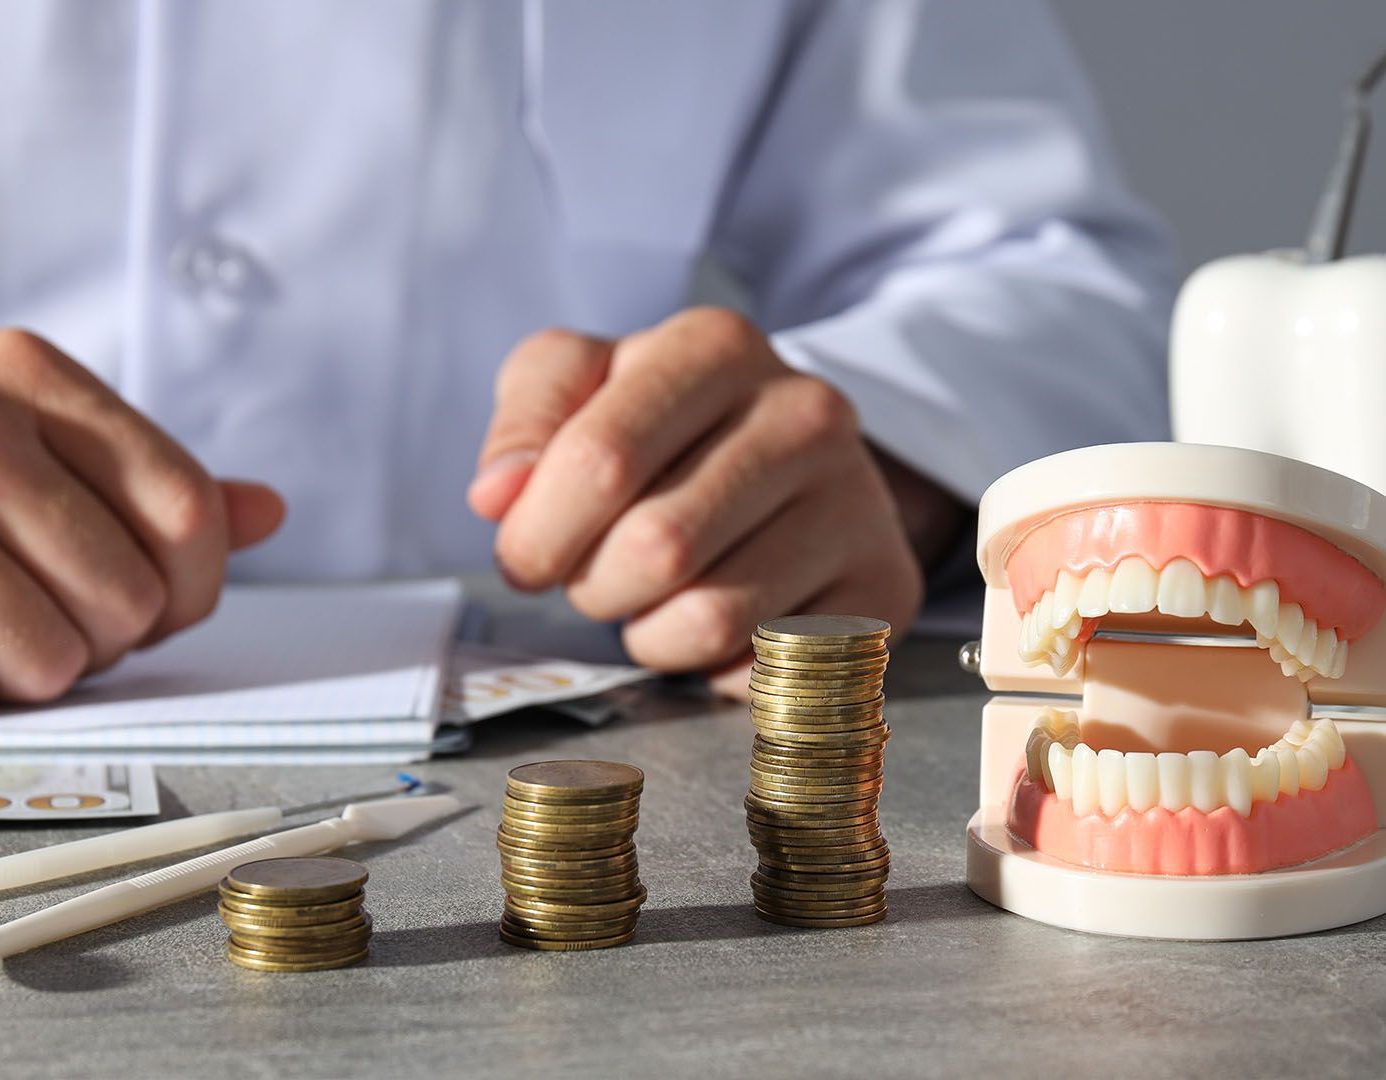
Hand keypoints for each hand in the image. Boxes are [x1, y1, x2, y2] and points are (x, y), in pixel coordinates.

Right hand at [0, 329, 284, 716]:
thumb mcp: (5, 437)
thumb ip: (137, 481)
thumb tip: (265, 511)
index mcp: (23, 373)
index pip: (186, 510)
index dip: (191, 588)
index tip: (153, 606)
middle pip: (127, 599)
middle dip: (92, 637)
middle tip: (21, 613)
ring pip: (50, 662)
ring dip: (12, 672)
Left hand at [468, 307, 928, 696]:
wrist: (795, 459)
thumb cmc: (667, 427)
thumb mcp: (583, 386)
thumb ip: (526, 422)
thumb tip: (499, 496)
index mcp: (717, 346)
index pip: (598, 462)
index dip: (538, 534)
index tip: (527, 557)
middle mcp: (805, 413)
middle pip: (654, 550)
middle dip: (595, 587)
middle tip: (597, 576)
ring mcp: (857, 501)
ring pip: (710, 618)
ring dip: (650, 634)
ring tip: (655, 597)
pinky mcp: (885, 587)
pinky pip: (766, 668)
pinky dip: (717, 669)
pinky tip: (721, 624)